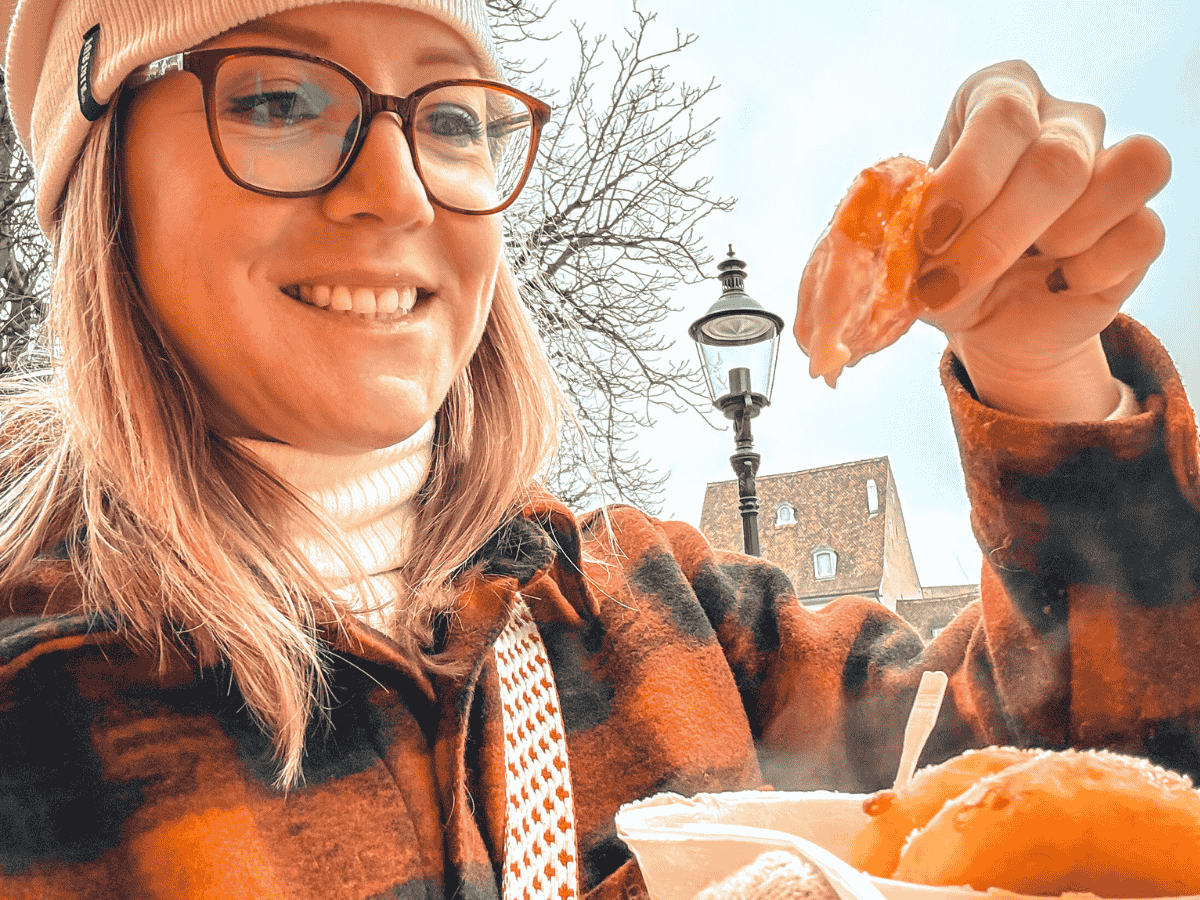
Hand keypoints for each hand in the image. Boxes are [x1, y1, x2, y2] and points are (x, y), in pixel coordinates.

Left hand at [915, 60, 1169, 419]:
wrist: (987, 320)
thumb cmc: (940, 268)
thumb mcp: (902, 253)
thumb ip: (889, 239)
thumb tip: (879, 249)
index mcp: (995, 102)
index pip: (1001, 113)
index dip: (967, 180)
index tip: (928, 235)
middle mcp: (1060, 120)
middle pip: (1056, 158)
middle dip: (995, 235)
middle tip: (948, 281)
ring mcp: (1108, 166)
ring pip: (1120, 175)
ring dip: (1058, 241)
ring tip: (1020, 268)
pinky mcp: (1140, 222)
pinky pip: (1142, 231)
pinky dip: (1093, 271)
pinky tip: (1057, 284)